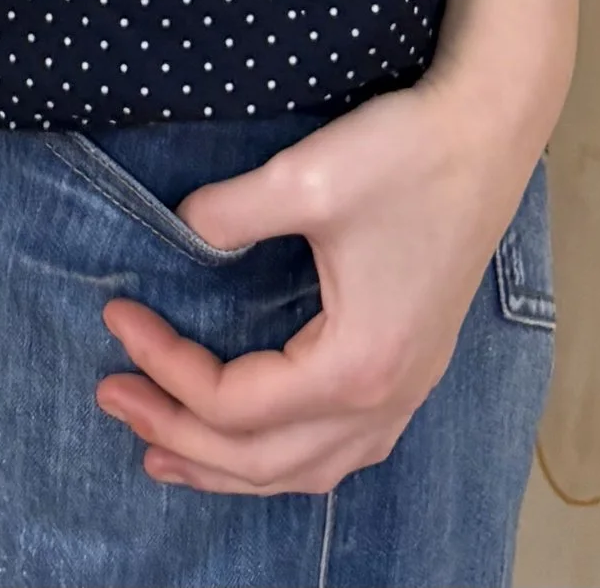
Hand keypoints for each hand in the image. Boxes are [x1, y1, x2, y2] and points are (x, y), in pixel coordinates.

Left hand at [91, 63, 550, 495]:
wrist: (488, 131)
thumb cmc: (406, 154)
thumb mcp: (306, 177)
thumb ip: (228, 213)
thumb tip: (180, 232)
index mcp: (354, 364)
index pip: (233, 403)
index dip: (164, 366)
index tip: (117, 315)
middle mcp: (382, 400)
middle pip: (261, 459)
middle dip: (177, 436)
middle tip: (111, 395)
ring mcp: (404, 393)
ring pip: (303, 468)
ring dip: (227, 468)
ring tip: (163, 451)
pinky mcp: (412, 371)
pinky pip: (338, 452)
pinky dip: (283, 460)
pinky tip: (258, 443)